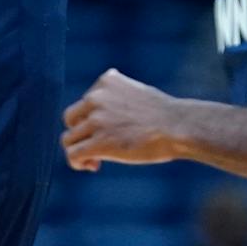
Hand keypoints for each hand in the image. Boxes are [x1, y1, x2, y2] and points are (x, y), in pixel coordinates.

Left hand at [61, 68, 190, 170]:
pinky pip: (73, 154)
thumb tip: (105, 119)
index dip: (91, 119)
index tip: (107, 131)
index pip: (85, 101)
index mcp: (107, 80)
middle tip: (97, 146)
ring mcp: (96, 119)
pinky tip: (91, 165)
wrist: (177, 126)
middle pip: (70, 118)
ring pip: (69, 139)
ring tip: (95, 160)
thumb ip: (117, 98)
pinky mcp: (99, 142)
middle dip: (81, 133)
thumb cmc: (164, 115)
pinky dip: (77, 162)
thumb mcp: (138, 93)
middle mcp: (96, 96)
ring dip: (79, 150)